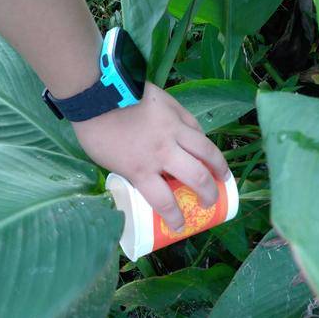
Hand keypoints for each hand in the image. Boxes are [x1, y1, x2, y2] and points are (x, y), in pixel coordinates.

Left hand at [72, 82, 229, 230]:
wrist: (97, 92)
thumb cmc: (95, 130)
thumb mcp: (109, 162)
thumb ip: (132, 171)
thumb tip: (145, 176)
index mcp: (141, 169)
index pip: (165, 202)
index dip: (175, 218)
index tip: (179, 225)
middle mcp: (162, 152)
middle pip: (196, 177)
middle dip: (207, 194)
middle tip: (209, 201)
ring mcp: (172, 129)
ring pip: (206, 150)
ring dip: (218, 166)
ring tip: (223, 176)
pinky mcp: (175, 109)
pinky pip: (195, 127)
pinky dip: (202, 139)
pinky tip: (204, 146)